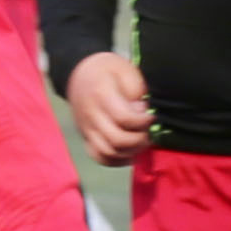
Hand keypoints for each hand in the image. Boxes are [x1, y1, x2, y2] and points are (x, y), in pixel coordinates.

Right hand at [68, 51, 156, 166]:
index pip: (123, 118)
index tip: (151, 116)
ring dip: (129, 152)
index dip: (142, 122)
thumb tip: (141, 113)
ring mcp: (86, 128)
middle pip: (116, 140)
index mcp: (101, 95)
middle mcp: (91, 115)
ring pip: (108, 152)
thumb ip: (136, 92)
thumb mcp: (126, 70)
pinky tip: (129, 154)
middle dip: (139, 140)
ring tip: (141, 142)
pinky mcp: (85, 136)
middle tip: (148, 132)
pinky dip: (116, 161)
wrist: (78, 72)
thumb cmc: (107, 69)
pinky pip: (98, 157)